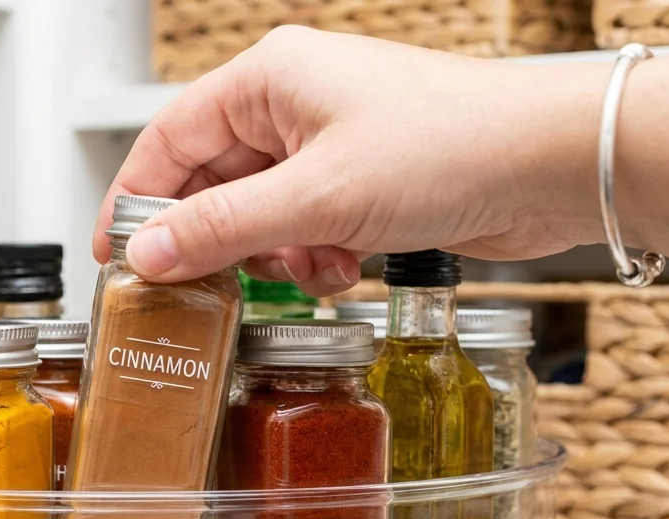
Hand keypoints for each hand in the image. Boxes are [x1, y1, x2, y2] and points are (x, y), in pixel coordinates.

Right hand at [95, 27, 608, 295]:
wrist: (554, 164)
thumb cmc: (453, 144)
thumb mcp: (317, 197)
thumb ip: (222, 229)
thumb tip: (147, 254)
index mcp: (270, 79)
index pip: (169, 139)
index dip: (136, 199)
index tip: (114, 254)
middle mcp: (294, 105)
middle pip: (213, 182)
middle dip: (219, 239)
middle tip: (203, 288)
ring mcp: (328, 145)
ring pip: (258, 214)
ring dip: (273, 256)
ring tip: (308, 268)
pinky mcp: (360, 183)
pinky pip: (303, 228)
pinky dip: (312, 258)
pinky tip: (342, 267)